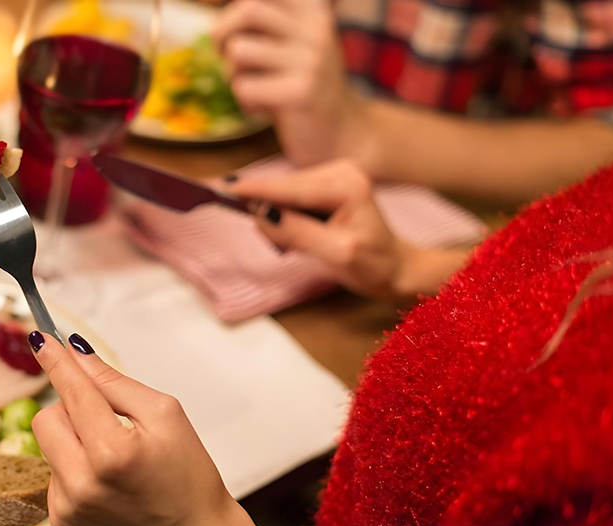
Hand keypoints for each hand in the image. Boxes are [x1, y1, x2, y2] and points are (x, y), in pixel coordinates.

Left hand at [30, 332, 293, 525]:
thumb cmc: (188, 476)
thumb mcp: (164, 415)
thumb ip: (115, 383)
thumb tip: (77, 354)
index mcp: (112, 452)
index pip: (74, 392)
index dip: (56, 362)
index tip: (40, 338)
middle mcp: (83, 484)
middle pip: (46, 418)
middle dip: (71, 409)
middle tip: (106, 419)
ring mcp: (68, 508)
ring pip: (48, 447)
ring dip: (73, 441)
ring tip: (112, 460)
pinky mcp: (63, 524)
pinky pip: (53, 477)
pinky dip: (73, 471)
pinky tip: (105, 484)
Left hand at [212, 0, 361, 166]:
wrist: (344, 135)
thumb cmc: (304, 88)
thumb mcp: (292, 46)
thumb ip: (263, 24)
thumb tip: (210, 5)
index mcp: (312, 12)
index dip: (228, 5)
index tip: (209, 9)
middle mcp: (315, 29)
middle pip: (248, 9)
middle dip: (222, 34)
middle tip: (223, 57)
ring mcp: (311, 60)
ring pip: (238, 50)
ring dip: (232, 75)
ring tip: (254, 89)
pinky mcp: (301, 92)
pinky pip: (243, 87)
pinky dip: (245, 103)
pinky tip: (265, 111)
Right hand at [231, 160, 412, 297]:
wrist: (396, 268)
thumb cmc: (373, 266)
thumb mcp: (336, 255)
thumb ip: (297, 233)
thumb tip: (261, 216)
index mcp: (344, 184)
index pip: (286, 188)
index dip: (250, 190)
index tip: (216, 188)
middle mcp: (338, 169)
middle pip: (281, 189)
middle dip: (269, 216)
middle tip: (282, 246)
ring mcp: (332, 173)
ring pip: (283, 194)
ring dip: (280, 221)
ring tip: (303, 245)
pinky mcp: (325, 183)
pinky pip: (290, 198)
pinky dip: (287, 219)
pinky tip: (306, 235)